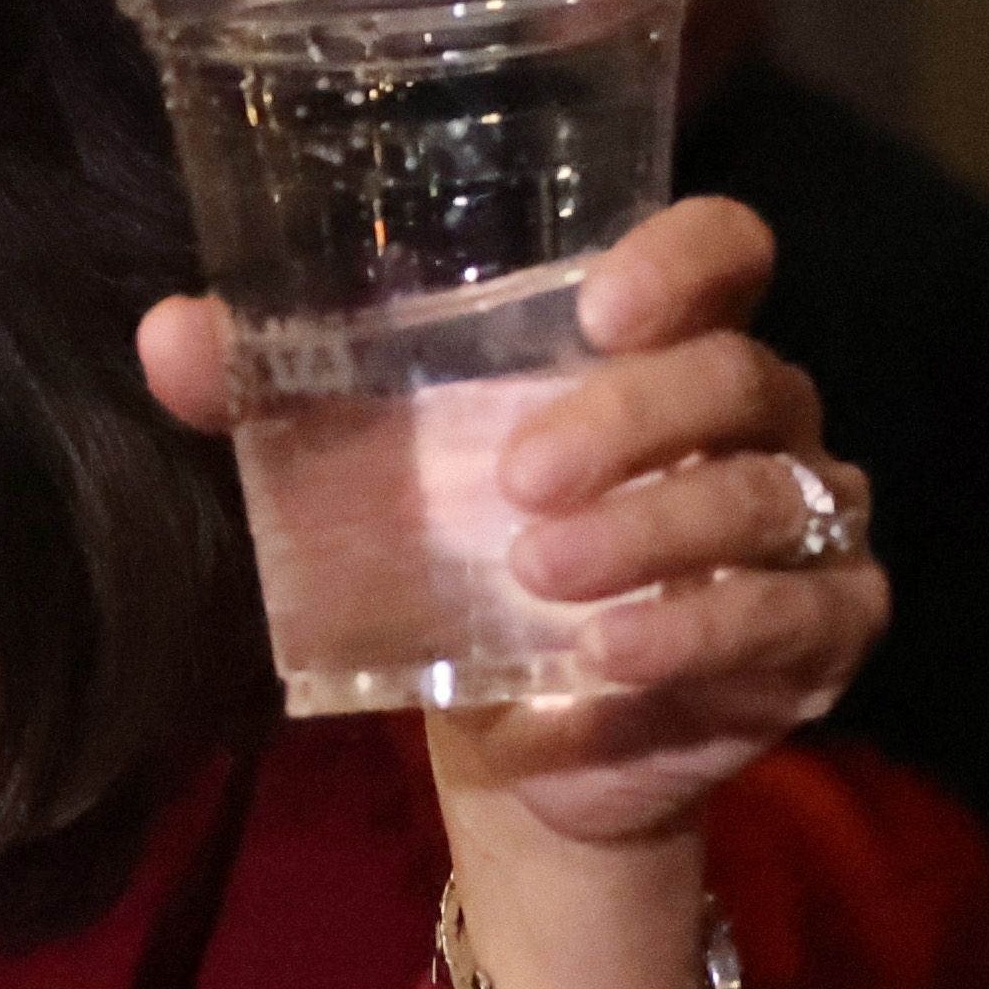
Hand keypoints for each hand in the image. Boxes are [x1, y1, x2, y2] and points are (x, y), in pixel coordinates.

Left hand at [139, 196, 886, 849]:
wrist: (513, 737)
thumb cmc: (458, 561)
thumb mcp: (364, 471)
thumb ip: (273, 392)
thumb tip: (169, 333)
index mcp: (661, 348)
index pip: (724, 252)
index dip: (684, 261)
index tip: (599, 308)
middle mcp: (756, 420)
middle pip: (741, 375)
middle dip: (630, 419)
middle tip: (515, 479)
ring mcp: (806, 525)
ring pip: (766, 496)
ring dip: (650, 533)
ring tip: (537, 572)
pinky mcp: (819, 633)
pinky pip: (785, 618)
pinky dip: (695, 632)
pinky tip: (609, 653)